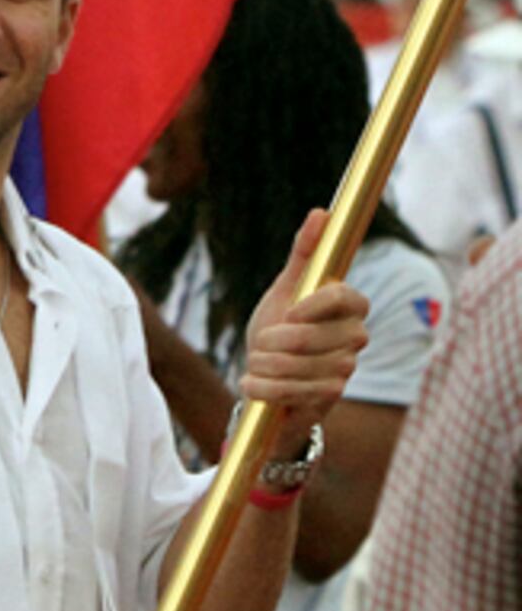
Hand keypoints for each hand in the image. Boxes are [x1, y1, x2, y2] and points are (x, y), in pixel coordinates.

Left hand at [239, 209, 369, 456]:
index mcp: (350, 306)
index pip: (343, 298)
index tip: (287, 311)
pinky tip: (255, 384)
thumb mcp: (285, 289)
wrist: (269, 377)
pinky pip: (293, 392)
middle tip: (261, 343)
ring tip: (256, 364)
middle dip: (270, 341)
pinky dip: (263, 388)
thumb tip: (322, 212)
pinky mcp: (330, 398)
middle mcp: (355, 337)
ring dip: (262, 365)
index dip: (311, 306)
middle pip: (309, 336)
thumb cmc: (280, 326)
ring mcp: (345, 369)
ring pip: (296, 366)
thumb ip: (304, 253)